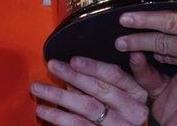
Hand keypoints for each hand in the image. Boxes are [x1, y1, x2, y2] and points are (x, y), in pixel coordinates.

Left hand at [30, 57, 148, 124]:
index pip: (115, 76)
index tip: (73, 60)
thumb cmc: (125, 113)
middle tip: (52, 66)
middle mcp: (132, 112)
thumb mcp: (123, 95)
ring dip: (59, 97)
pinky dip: (59, 117)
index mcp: (138, 94)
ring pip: (86, 109)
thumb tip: (72, 76)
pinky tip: (44, 111)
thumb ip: (102, 84)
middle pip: (99, 90)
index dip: (94, 67)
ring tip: (38, 88)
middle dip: (73, 76)